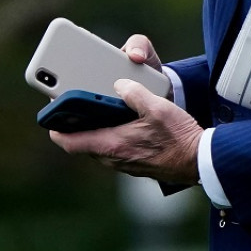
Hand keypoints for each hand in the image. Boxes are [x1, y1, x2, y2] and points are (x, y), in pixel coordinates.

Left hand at [49, 78, 201, 185]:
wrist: (199, 161)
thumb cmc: (179, 137)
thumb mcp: (157, 107)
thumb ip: (134, 94)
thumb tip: (119, 86)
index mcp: (113, 144)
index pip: (72, 142)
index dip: (57, 130)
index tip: (50, 120)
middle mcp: (114, 158)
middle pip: (84, 144)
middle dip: (78, 127)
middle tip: (75, 108)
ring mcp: (124, 163)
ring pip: (99, 147)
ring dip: (96, 132)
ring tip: (99, 112)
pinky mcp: (135, 165)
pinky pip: (114, 150)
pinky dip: (111, 137)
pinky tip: (123, 124)